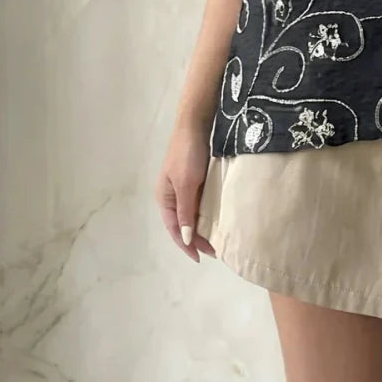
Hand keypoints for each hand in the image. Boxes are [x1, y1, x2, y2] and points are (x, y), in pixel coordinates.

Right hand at [154, 123, 216, 262]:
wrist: (196, 123)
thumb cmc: (188, 153)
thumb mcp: (186, 184)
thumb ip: (186, 211)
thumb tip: (186, 238)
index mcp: (165, 197)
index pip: (175, 229)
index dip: (186, 245)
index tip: (201, 257)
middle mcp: (172, 194)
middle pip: (183, 223)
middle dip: (195, 239)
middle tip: (215, 250)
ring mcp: (183, 185)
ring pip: (192, 213)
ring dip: (201, 226)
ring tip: (216, 239)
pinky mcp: (195, 177)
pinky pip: (200, 201)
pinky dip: (206, 212)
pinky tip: (217, 217)